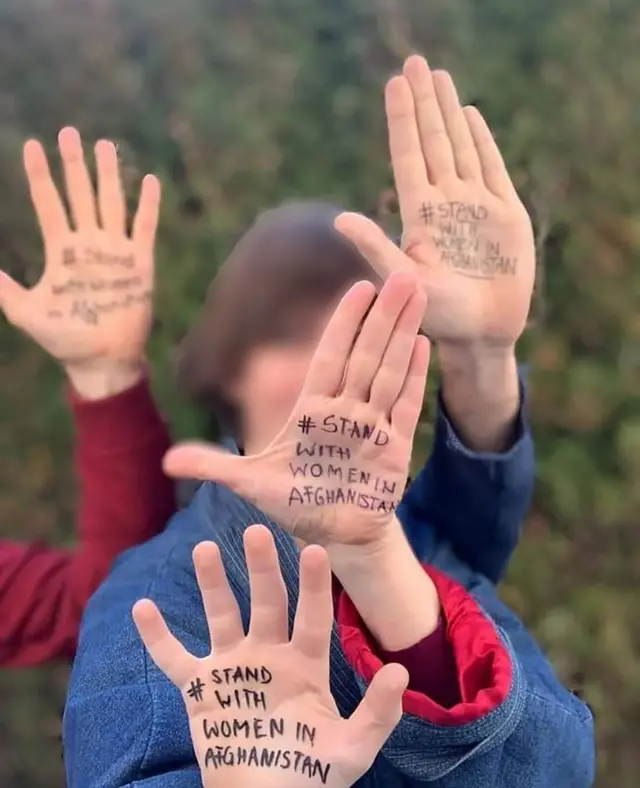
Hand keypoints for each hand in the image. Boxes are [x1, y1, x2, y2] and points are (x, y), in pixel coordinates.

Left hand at [0, 127, 159, 391]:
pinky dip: (148, 206)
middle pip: (80, 195)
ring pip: (111, 204)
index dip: (40, 175)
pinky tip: (149, 181)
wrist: (101, 360)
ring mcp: (115, 252)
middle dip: (73, 165)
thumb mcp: (24, 311)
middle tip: (69, 132)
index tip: (32, 146)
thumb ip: (2, 286)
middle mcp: (88, 245)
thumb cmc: (64, 339)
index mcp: (62, 251)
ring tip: (105, 146)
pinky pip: (144, 228)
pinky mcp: (139, 265)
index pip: (49, 204)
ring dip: (108, 176)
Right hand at [133, 525, 406, 787]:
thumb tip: (401, 672)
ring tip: (205, 548)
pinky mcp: (200, 689)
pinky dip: (157, 636)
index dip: (313, 585)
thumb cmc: (312, 774)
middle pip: (266, 602)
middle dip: (262, 568)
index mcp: (306, 663)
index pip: (311, 616)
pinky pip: (174, 658)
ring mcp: (233, 667)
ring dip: (213, 584)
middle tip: (256, 531)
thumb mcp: (351, 749)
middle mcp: (269, 654)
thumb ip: (377, 713)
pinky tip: (142, 608)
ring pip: (222, 616)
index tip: (314, 550)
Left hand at [163, 271, 429, 545]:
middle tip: (404, 275)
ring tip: (419, 296)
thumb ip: (215, 465)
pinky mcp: (395, 447)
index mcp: (313, 410)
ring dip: (404, 334)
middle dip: (384, 316)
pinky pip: (405, 405)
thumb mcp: (252, 482)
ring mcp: (372, 425)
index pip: (330, 356)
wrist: (335, 535)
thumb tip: (167, 461)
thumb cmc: (295, 504)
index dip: (344, 322)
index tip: (359, 287)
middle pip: (367, 354)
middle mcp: (345, 409)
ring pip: (389, 371)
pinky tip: (423, 345)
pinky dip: (415, 376)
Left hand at [335, 55, 534, 347]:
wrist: (484, 331)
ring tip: (438, 76)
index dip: (403, 119)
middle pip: (432, 141)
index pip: (408, 156)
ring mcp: (474, 205)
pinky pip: (491, 167)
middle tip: (415, 61)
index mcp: (418, 215)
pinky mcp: (504, 212)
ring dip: (448, 111)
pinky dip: (480, 140)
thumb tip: (338, 219)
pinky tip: (468, 116)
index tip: (395, 83)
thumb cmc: (441, 316)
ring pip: (459, 146)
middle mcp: (443, 203)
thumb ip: (376, 248)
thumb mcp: (405, 281)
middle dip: (424, 102)